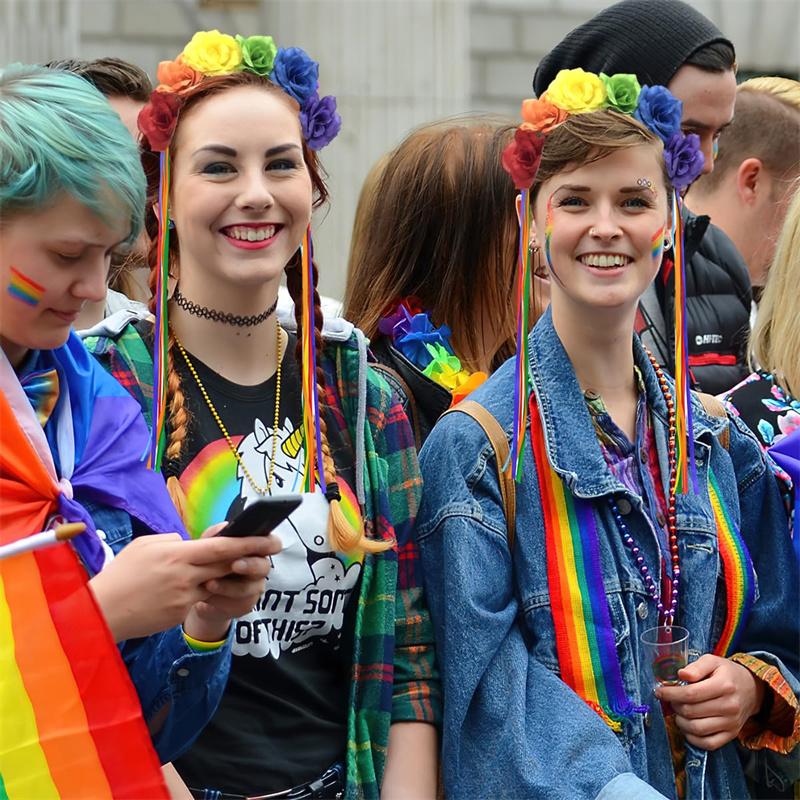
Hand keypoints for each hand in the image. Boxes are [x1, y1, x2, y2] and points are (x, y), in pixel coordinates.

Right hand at [89, 531, 278, 641]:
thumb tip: (190, 543)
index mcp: (178, 554)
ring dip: (227, 577)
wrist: (101, 612)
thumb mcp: (145, 546)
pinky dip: (200, 593)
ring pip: (216, 584)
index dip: (248, 543)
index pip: (221, 547)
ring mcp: (184, 597)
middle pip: (227, 565)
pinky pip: (197, 600)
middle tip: (273, 548)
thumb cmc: (121, 574)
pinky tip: (193, 590)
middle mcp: (186, 575)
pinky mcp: (179, 614)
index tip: (268, 538)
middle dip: (252, 557)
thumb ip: (172, 541)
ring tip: (236, 569)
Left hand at [183, 523, 280, 640]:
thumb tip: (224, 527)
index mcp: (255, 549)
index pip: (271, 543)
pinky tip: (207, 596)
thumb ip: (216, 535)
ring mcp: (254, 588)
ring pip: (249, 588)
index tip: (261, 542)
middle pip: (264, 566)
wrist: (201, 593)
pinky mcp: (245, 604)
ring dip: (229, 586)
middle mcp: (259, 567)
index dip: (269, 544)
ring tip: (209, 583)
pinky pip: (238, 603)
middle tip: (235, 565)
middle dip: (250, 565)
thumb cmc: (210, 563)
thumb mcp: (209, 546)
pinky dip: (221, 599)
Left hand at [656, 654, 764, 749]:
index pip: (691, 694)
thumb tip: (680, 675)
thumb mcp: (713, 661)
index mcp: (724, 685)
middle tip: (671, 700)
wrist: (752, 689)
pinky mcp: (731, 735)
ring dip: (680, 722)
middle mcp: (729, 706)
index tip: (659, 691)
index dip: (671, 693)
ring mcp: (731, 723)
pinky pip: (708, 744)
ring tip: (678, 712)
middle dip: (674, 705)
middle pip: (691, 711)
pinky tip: (687, 727)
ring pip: (697, 729)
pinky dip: (693, 739)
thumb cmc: (727, 673)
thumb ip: (696, 667)